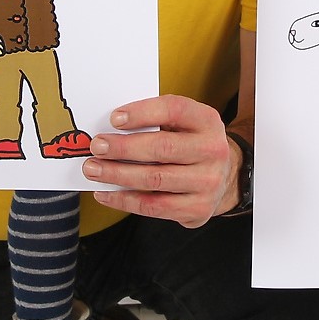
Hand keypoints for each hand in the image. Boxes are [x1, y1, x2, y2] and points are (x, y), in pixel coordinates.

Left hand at [81, 96, 234, 227]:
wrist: (224, 176)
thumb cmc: (191, 144)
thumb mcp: (184, 124)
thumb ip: (156, 121)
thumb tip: (111, 128)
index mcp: (207, 121)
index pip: (174, 110)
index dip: (142, 113)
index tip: (114, 118)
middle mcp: (213, 151)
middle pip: (162, 148)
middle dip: (123, 148)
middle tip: (97, 146)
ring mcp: (208, 183)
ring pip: (155, 179)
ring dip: (118, 175)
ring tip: (93, 169)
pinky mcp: (198, 209)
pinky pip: (154, 206)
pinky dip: (124, 200)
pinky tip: (106, 193)